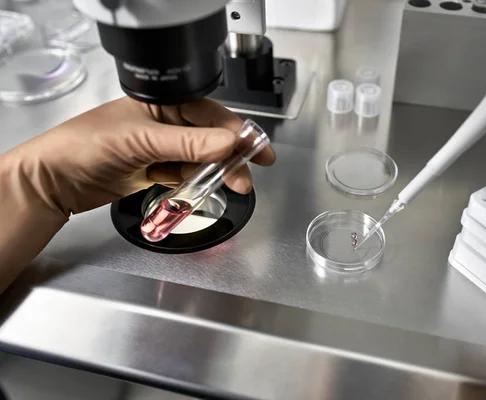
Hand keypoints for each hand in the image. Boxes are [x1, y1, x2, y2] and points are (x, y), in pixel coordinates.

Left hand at [4, 96, 275, 216]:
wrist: (54, 180)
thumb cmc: (86, 146)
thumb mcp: (141, 141)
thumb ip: (187, 142)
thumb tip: (228, 141)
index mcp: (162, 104)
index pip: (209, 114)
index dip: (236, 131)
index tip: (256, 149)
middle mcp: (163, 124)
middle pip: (209, 138)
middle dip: (231, 156)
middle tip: (248, 173)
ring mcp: (159, 148)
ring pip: (199, 158)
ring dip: (217, 171)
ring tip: (234, 185)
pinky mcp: (153, 170)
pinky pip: (184, 174)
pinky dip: (196, 182)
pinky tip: (206, 187)